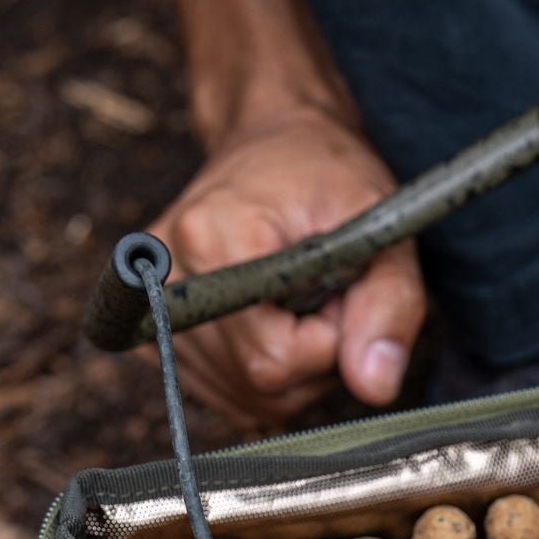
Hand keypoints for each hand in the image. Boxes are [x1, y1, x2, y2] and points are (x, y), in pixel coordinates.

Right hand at [149, 103, 425, 425]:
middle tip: (325, 294)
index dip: (329, 340)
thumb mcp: (379, 226)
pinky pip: (226, 393)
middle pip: (258, 382)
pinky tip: (273, 322)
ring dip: (294, 369)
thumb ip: (388, 305)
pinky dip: (263, 376)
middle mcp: (165, 272)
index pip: (276, 357)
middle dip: (315, 356)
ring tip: (300, 301)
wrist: (273, 143)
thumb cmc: (327, 177)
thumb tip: (374, 386)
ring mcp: (150, 303)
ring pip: (245, 395)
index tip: (340, 291)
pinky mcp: (151, 327)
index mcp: (212, 237)